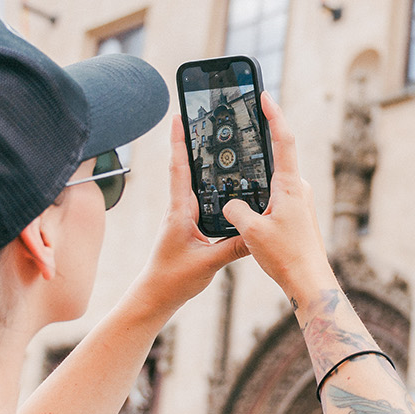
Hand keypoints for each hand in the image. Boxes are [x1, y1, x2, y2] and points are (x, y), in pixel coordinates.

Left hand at [127, 115, 252, 314]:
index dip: (179, 142)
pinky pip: (199, 199)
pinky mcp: (188, 226)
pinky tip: (220, 183)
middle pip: (185, 168)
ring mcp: (183, 217)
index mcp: (180, 211)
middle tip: (200, 118)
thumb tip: (258, 231)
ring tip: (211, 140)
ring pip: (192, 183)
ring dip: (199, 162)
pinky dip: (208, 186)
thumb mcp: (208, 263)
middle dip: (192, 142)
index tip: (178, 116)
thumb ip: (234, 247)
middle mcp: (180, 209)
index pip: (179, 169)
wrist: (155, 296)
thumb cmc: (173, 279)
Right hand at [220, 93, 334, 301]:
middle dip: (262, 141)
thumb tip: (229, 204)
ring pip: (274, 180)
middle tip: (248, 121)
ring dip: (258, 174)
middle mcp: (299, 188)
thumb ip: (235, 211)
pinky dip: (261, 192)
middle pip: (278, 156)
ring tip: (239, 166)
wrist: (309, 280)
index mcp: (290, 186)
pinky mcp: (297, 213)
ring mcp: (300, 201)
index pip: (284, 140)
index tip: (265, 95)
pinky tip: (248, 203)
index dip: (274, 115)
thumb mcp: (251, 231)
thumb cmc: (286, 256)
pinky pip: (275, 195)